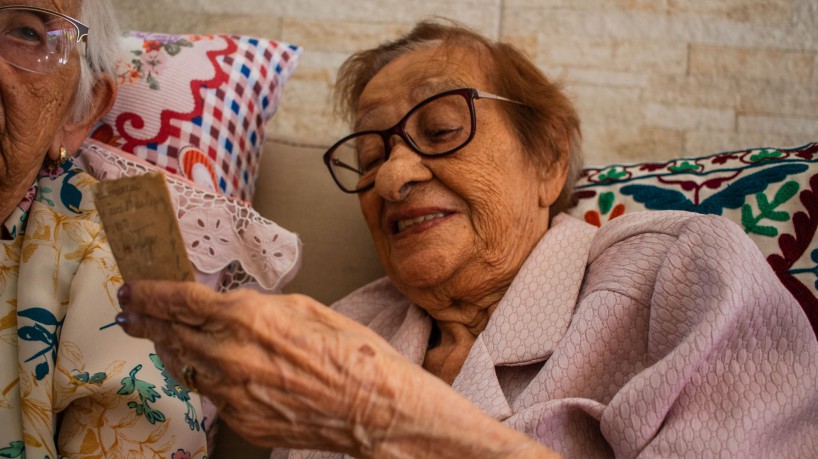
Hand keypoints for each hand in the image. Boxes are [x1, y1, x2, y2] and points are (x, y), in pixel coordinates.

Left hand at [116, 281, 410, 454]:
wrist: (372, 407)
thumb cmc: (351, 353)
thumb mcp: (304, 308)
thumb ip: (258, 308)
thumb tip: (234, 310)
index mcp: (245, 318)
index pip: (179, 302)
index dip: (150, 295)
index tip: (133, 291)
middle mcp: (229, 356)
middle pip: (172, 335)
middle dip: (146, 323)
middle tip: (129, 315)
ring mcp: (231, 393)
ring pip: (185, 367)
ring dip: (170, 350)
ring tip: (160, 340)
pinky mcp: (240, 421)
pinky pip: (212, 394)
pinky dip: (205, 378)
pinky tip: (208, 370)